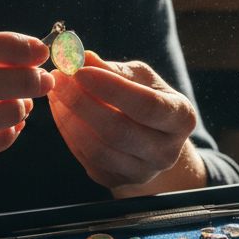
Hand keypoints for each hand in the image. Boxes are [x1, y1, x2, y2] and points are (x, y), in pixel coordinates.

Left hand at [48, 51, 206, 193]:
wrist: (152, 137)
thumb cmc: (147, 98)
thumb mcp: (140, 77)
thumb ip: (112, 68)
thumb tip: (80, 57)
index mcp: (181, 117)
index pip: (147, 105)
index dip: (111, 88)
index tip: (80, 70)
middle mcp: (167, 151)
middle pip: (119, 131)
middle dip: (82, 102)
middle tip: (59, 79)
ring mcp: (142, 172)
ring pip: (99, 149)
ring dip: (70, 119)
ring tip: (56, 93)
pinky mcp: (117, 181)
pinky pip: (87, 159)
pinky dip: (69, 133)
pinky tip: (61, 111)